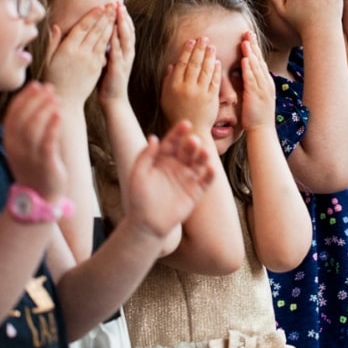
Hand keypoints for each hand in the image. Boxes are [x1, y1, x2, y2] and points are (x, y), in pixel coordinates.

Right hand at [3, 81, 67, 200]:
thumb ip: (28, 126)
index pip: (12, 115)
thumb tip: (39, 99)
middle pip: (23, 119)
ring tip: (56, 98)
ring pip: (33, 129)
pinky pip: (47, 143)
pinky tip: (59, 115)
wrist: (40, 197)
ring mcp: (30, 158)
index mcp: (10, 142)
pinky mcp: (45, 165)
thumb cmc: (36, 167)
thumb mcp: (25, 146)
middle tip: (49, 88)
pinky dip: (52, 127)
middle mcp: (17, 149)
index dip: (24, 97)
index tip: (36, 84)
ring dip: (44, 110)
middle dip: (35, 100)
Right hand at [43, 5, 113, 105]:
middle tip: (112, 4)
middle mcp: (80, 53)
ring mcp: (91, 61)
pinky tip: (115, 31)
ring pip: (102, 39)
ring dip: (110, 25)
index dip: (92, 16)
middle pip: (95, 31)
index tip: (99, 6)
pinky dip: (110, 39)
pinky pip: (105, 50)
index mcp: (67, 49)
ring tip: (116, 14)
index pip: (82, 28)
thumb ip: (53, 42)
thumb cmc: (53, 79)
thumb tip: (56, 26)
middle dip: (105, 16)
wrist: (66, 100)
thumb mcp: (48, 60)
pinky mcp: (97, 68)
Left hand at [98, 3, 134, 105]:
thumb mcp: (108, 59)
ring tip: (118, 12)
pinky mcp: (118, 69)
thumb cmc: (108, 80)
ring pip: (125, 39)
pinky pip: (117, 52)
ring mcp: (124, 61)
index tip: (117, 3)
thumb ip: (107, 46)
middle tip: (119, 2)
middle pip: (128, 31)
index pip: (126, 30)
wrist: (113, 100)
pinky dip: (115, 41)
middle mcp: (127, 54)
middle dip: (124, 16)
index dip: (123, 16)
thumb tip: (101, 34)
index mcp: (125, 51)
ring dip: (122, 25)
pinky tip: (111, 32)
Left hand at [126, 120, 214, 238]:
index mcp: (162, 159)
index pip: (172, 142)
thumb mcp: (138, 174)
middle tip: (193, 141)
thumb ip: (146, 156)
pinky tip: (210, 168)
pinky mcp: (195, 192)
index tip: (185, 124)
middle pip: (187, 150)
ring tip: (204, 152)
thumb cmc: (139, 199)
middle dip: (191, 144)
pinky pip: (205, 181)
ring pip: (198, 163)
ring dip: (202, 156)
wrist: (146, 224)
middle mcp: (176, 166)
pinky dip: (209, 174)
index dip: (178, 132)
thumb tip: (153, 137)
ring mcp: (187, 178)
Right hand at [160, 37, 220, 134]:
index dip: (187, 51)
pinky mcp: (212, 98)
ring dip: (209, 56)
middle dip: (200, 49)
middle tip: (204, 38)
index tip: (191, 41)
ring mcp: (200, 92)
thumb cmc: (176, 112)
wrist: (191, 128)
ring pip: (206, 70)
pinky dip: (216, 70)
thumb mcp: (166, 97)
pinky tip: (217, 62)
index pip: (182, 63)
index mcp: (174, 86)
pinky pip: (214, 80)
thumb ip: (167, 80)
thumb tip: (172, 65)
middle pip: (194, 64)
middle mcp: (187, 87)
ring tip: (211, 46)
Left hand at [238, 31, 275, 132]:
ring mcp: (262, 88)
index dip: (254, 48)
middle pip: (259, 60)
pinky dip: (249, 68)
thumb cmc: (256, 116)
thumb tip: (243, 75)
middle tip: (248, 32)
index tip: (249, 37)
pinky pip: (252, 78)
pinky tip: (245, 59)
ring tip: (245, 40)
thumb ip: (251, 85)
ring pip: (256, 67)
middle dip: (253, 45)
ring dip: (251, 53)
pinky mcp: (256, 95)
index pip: (259, 61)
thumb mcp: (255, 97)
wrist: (262, 130)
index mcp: (265, 83)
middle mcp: (266, 83)